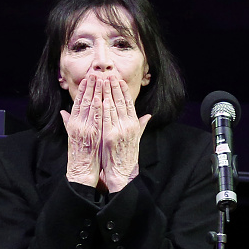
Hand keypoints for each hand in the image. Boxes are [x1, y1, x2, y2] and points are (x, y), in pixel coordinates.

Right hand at [60, 75, 103, 187]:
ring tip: (100, 80)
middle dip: (89, 87)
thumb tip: (63, 112)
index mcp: (73, 123)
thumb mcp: (71, 136)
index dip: (82, 90)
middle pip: (84, 101)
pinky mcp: (92, 135)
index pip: (78, 102)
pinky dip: (99, 108)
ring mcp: (84, 129)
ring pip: (90, 107)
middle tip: (94, 74)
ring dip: (96, 93)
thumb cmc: (79, 154)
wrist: (80, 170)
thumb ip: (68, 123)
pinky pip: (96, 118)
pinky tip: (102, 98)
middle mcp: (77, 124)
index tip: (87, 79)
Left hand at [100, 76, 150, 192]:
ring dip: (108, 93)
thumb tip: (148, 115)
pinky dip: (103, 107)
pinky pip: (106, 118)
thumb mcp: (136, 139)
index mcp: (134, 125)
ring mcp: (120, 130)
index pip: (129, 103)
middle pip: (121, 102)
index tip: (119, 80)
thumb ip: (141, 125)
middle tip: (110, 75)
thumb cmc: (126, 156)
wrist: (122, 172)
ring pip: (113, 107)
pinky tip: (100, 98)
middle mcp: (129, 126)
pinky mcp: (110, 136)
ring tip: (103, 81)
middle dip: (115, 87)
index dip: (124, 91)